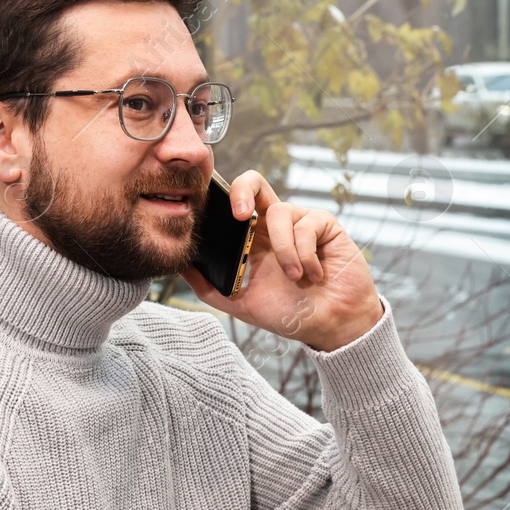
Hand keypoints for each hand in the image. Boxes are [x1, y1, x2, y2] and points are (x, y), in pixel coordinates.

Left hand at [179, 170, 383, 351]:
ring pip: (281, 212)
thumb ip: (209, 285)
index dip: (220, 196)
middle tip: (239, 215)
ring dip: (285, 251)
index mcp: (252, 238)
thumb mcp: (240, 303)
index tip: (208, 208)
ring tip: (294, 278)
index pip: (233, 202)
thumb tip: (179, 265)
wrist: (330, 326)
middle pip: (254, 183)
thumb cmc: (289, 313)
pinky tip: (315, 274)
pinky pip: (307, 226)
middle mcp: (274, 225)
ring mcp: (300, 222)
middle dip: (242, 190)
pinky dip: (306, 255)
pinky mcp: (325, 225)